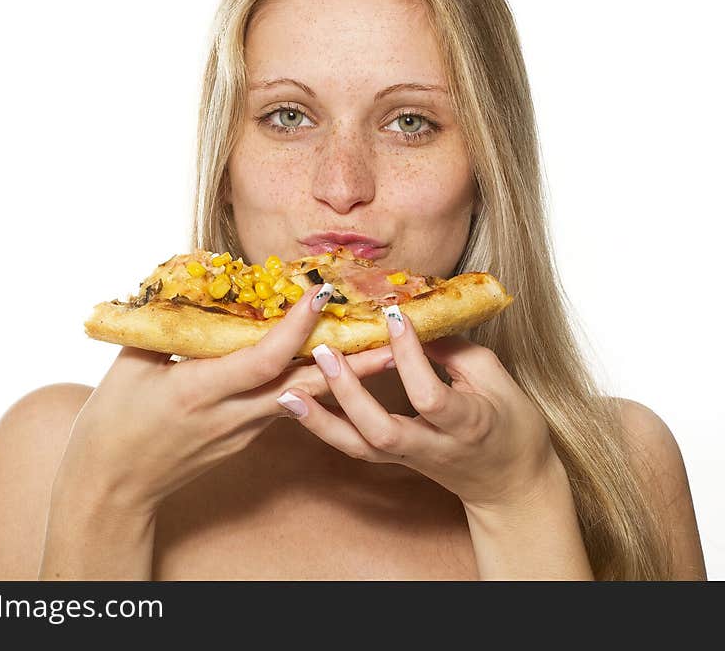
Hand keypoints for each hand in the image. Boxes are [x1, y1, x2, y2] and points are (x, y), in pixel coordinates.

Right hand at [51, 283, 395, 515]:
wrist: (113, 483)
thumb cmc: (114, 420)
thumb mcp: (132, 365)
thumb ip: (168, 326)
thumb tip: (191, 283)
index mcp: (201, 391)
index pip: (263, 358)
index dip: (296, 327)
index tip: (321, 294)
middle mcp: (232, 414)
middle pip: (307, 387)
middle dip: (355, 363)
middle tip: (395, 338)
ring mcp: (243, 431)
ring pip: (304, 398)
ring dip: (344, 375)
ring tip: (381, 351)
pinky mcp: (245, 437)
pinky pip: (285, 405)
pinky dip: (311, 384)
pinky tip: (330, 367)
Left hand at [279, 304, 559, 509]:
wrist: (509, 483)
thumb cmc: (511, 425)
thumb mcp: (496, 379)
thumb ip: (453, 351)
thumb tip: (412, 320)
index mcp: (467, 424)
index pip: (430, 395)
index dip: (410, 356)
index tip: (393, 316)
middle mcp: (432, 447)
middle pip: (381, 430)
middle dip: (349, 392)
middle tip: (322, 352)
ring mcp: (409, 459)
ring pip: (359, 447)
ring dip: (320, 420)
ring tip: (288, 391)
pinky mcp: (393, 462)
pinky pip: (354, 447)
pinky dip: (324, 427)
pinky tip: (297, 405)